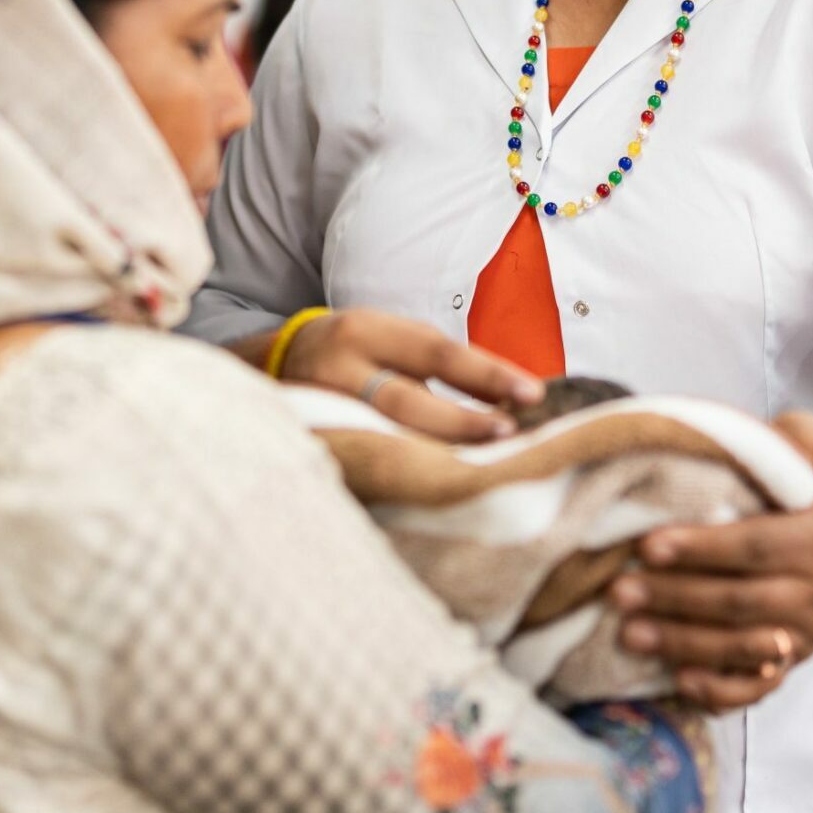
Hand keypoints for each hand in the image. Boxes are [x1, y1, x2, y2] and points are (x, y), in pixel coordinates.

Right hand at [276, 308, 541, 442]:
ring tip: (480, 464)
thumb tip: (513, 397)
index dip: (486, 374)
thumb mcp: (394, 340)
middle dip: (461, 421)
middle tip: (509, 433)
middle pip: (405, 400)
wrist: (280, 363)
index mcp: (366, 331)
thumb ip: (444, 365)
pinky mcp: (313, 442)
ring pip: (381, 434)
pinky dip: (402, 468)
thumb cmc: (359, 351)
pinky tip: (436, 480)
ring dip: (436, 451)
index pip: (437, 353)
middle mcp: (338, 368)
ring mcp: (319, 408)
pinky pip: (362, 456)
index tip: (533, 393)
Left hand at [608, 413, 812, 710]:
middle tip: (619, 590)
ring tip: (629, 633)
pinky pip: (760, 686)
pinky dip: (721, 691)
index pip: (759, 546)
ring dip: (684, 643)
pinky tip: (678, 681)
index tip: (649, 545)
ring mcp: (808, 632)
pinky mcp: (795, 659)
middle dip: (677, 598)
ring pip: (742, 647)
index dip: (704, 548)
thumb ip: (799, 437)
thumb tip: (769, 439)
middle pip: (742, 601)